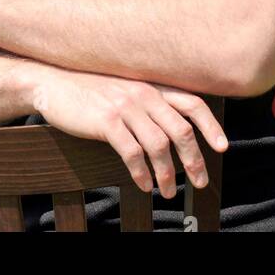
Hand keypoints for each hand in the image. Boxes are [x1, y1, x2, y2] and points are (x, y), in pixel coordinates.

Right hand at [20, 63, 227, 198]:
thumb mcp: (124, 88)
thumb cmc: (88, 89)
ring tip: (166, 192)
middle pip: (181, 129)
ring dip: (166, 173)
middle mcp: (143, 93)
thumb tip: (172, 129)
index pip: (192, 104)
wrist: (52, 82)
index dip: (211, 126)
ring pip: (159, 145)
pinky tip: (144, 184)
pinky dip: (141, 173)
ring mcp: (125, 106)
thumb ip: (148, 101)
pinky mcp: (106, 121)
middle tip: (199, 181)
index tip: (222, 148)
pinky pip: (132, 152)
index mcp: (151, 86)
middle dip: (194, 159)